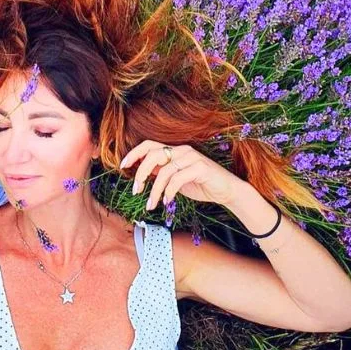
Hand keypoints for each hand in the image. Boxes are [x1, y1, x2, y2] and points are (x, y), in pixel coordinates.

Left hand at [119, 141, 242, 210]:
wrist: (227, 191)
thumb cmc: (201, 185)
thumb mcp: (176, 179)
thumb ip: (161, 174)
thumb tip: (141, 175)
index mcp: (175, 151)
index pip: (149, 145)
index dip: (134, 153)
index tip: (122, 166)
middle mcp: (182, 150)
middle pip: (153, 154)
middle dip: (141, 172)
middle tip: (135, 190)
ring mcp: (192, 157)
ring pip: (165, 170)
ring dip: (155, 190)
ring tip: (151, 204)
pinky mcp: (201, 168)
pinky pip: (178, 178)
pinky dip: (169, 191)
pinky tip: (167, 202)